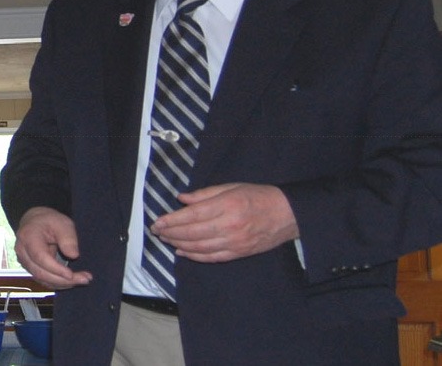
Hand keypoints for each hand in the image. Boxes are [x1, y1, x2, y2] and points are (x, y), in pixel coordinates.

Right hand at [12, 207, 93, 289]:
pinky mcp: (30, 268)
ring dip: (63, 283)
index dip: (55, 269)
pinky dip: (58, 283)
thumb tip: (73, 255)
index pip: (40, 257)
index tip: (71, 275)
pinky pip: (44, 280)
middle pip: (40, 272)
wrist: (35, 222)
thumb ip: (68, 238)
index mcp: (28, 237)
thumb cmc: (49, 221)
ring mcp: (25, 262)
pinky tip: (73, 280)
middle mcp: (23, 252)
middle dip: (63, 280)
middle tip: (85, 279)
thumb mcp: (62, 223)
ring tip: (83, 279)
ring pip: (42, 279)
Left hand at [150, 182, 298, 262]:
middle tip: (157, 231)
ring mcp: (235, 242)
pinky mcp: (239, 253)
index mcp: (227, 205)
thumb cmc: (258, 196)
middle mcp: (230, 226)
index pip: (192, 215)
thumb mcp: (231, 187)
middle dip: (171, 233)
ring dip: (179, 244)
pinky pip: (212, 257)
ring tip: (166, 240)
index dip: (172, 220)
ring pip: (200, 247)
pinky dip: (195, 256)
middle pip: (193, 233)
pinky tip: (182, 251)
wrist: (287, 214)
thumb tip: (182, 199)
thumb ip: (205, 194)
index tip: (158, 222)